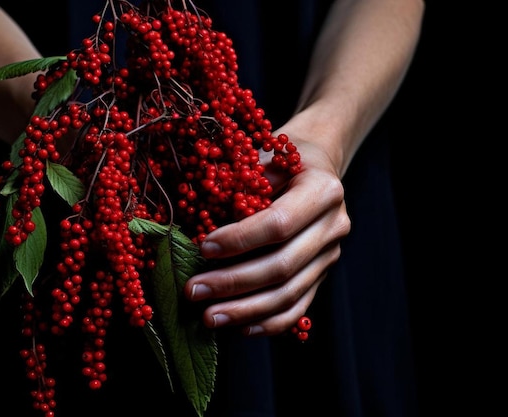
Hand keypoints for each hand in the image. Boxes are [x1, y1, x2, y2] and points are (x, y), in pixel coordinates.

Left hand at [183, 139, 351, 335]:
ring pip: (289, 293)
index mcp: (322, 191)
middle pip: (283, 265)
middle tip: (194, 291)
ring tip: (209, 317)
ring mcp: (330, 254)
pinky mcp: (322, 274)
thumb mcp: (261, 159)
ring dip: (245, 310)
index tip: (204, 249)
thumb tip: (197, 225)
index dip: (240, 240)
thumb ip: (239, 187)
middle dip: (234, 283)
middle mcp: (334, 225)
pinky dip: (268, 322)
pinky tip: (239, 327)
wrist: (316, 166)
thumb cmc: (279, 161)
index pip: (279, 224)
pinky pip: (298, 307)